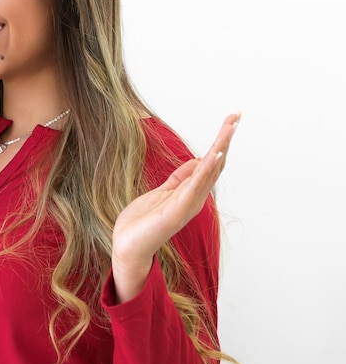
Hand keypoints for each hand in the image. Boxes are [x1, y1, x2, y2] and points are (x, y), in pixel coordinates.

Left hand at [111, 113, 239, 302]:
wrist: (127, 246)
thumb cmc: (143, 223)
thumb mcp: (163, 192)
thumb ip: (180, 178)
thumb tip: (197, 160)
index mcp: (190, 192)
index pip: (210, 163)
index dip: (220, 142)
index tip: (230, 121)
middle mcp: (194, 198)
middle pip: (214, 164)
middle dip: (225, 139)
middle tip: (236, 117)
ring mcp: (188, 204)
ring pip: (209, 171)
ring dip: (220, 148)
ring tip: (230, 128)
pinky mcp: (177, 211)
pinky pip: (195, 186)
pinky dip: (206, 170)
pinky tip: (214, 154)